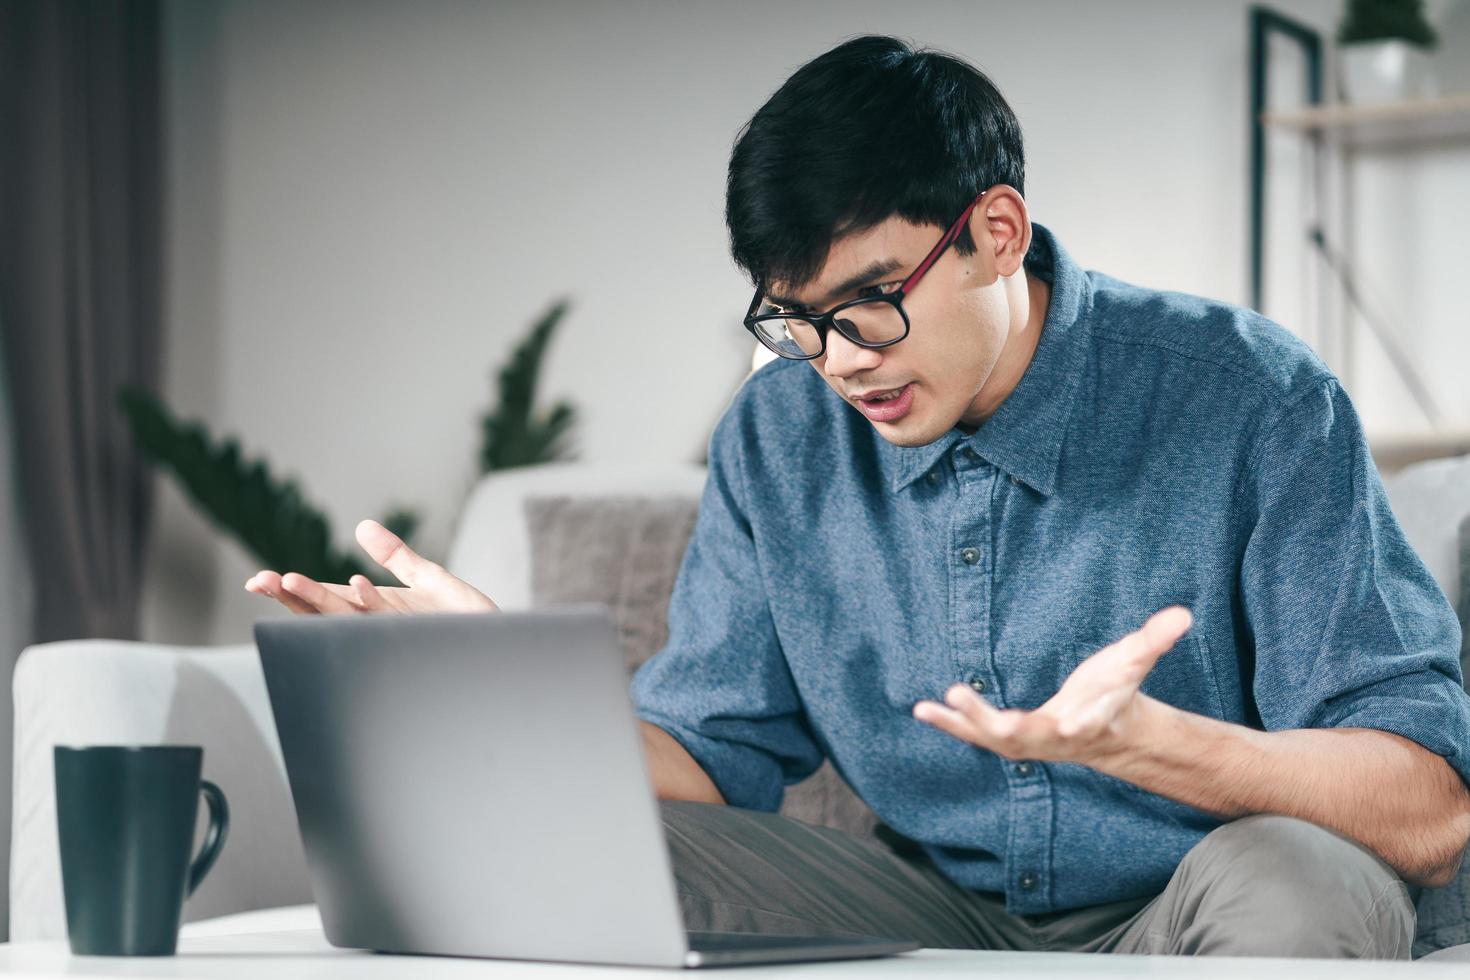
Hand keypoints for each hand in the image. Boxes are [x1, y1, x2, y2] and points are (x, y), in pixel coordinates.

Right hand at [244, 519, 498, 614]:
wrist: (504, 646)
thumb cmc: (467, 620)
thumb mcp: (429, 579)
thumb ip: (396, 556)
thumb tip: (362, 525)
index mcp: (375, 610)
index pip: (323, 600)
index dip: (291, 591)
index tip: (258, 580)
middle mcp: (378, 626)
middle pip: (325, 612)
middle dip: (293, 597)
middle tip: (261, 582)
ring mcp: (395, 633)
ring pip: (349, 618)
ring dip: (320, 600)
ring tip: (292, 580)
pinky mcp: (417, 636)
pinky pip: (388, 621)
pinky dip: (372, 603)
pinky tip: (357, 585)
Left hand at [912, 606, 1191, 766]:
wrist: (1107, 734)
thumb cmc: (1116, 691)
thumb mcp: (1134, 663)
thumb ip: (1155, 640)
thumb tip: (1184, 614)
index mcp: (1085, 721)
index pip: (1078, 725)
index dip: (1071, 723)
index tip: (1063, 724)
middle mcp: (1052, 738)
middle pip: (1020, 735)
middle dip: (990, 721)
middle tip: (961, 698)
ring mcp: (1026, 742)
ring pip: (989, 739)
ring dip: (959, 724)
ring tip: (927, 706)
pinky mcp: (1006, 738)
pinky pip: (973, 733)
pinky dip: (949, 723)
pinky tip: (922, 709)